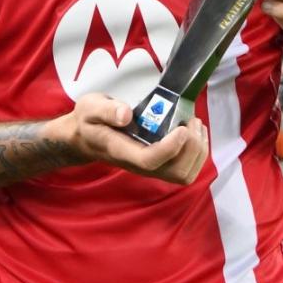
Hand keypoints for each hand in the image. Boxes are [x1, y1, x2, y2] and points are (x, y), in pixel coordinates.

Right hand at [48, 93, 208, 185]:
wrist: (85, 137)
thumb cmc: (89, 120)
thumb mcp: (90, 107)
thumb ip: (106, 110)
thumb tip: (126, 115)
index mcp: (121, 150)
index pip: (149, 160)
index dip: (170, 148)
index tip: (181, 128)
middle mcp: (139, 164)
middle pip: (175, 173)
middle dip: (191, 148)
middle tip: (191, 122)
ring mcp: (150, 167)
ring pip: (184, 174)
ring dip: (197, 151)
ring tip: (195, 125)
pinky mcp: (159, 165)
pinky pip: (185, 169)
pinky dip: (197, 152)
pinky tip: (193, 131)